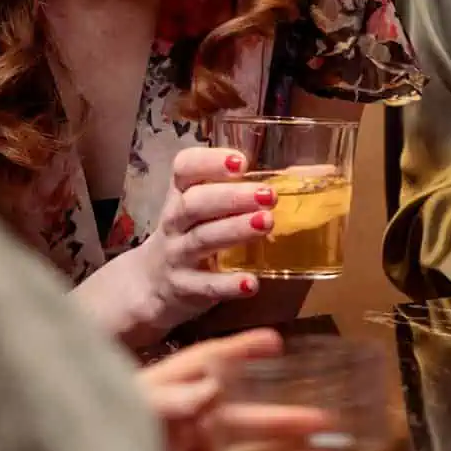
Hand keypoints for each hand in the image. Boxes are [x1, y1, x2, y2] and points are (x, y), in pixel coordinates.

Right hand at [107, 147, 278, 341]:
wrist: (149, 284)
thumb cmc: (189, 234)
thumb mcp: (202, 208)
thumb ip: (235, 190)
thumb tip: (301, 173)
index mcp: (180, 194)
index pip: (184, 168)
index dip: (210, 162)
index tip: (241, 161)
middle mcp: (175, 221)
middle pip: (194, 203)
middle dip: (231, 196)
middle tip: (269, 194)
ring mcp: (177, 255)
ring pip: (202, 239)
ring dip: (235, 230)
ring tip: (267, 222)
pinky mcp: (184, 288)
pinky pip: (205, 285)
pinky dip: (228, 284)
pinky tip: (251, 283)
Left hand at [138, 329, 330, 450]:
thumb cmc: (90, 428)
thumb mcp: (131, 408)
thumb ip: (168, 398)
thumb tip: (208, 385)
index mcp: (162, 394)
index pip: (207, 362)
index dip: (242, 350)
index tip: (276, 340)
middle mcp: (179, 423)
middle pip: (237, 411)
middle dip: (278, 410)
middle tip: (318, 411)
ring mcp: (186, 449)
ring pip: (241, 446)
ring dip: (279, 444)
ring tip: (317, 441)